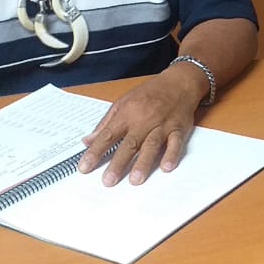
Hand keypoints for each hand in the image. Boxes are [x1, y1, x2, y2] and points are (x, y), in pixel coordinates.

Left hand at [77, 70, 202, 185]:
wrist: (178, 83)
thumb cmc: (149, 93)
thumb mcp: (123, 103)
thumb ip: (105, 123)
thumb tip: (87, 141)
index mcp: (127, 114)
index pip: (108, 135)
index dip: (96, 152)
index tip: (85, 167)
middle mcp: (144, 120)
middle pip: (130, 144)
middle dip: (118, 163)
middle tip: (108, 181)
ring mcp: (162, 125)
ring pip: (151, 145)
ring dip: (143, 163)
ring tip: (135, 180)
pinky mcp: (178, 129)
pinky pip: (175, 143)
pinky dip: (172, 154)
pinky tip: (166, 167)